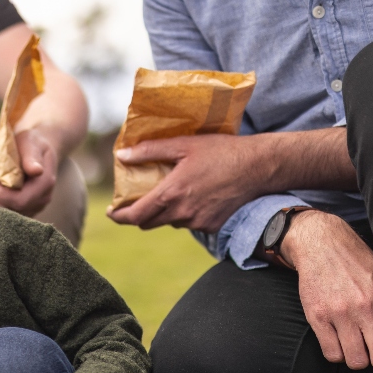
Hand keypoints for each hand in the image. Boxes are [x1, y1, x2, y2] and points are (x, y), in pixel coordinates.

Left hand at [0, 128, 58, 217]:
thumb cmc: (31, 143)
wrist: (38, 151)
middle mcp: (41, 201)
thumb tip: (36, 171)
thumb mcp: (30, 144)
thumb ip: (32, 157)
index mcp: (45, 184)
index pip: (18, 201)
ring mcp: (33, 208)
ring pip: (4, 216)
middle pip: (10, 210)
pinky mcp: (24, 211)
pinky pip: (3, 216)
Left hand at [109, 134, 271, 230]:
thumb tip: (122, 155)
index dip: (119, 216)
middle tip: (137, 201)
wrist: (259, 167)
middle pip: (148, 223)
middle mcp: (182, 213)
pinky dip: (185, 213)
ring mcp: (198, 222)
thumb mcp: (184, 145)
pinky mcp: (212, 227)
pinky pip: (190, 223)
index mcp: (171, 194)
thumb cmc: (221, 151)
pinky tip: (193, 196)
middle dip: (139, 215)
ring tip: (170, 193)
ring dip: (165, 212)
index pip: (135, 215)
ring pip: (170, 222)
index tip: (112, 212)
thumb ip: (150, 151)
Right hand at [281, 210, 372, 372]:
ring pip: (356, 361)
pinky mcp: (318, 317)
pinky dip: (337, 353)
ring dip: (356, 358)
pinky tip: (338, 341)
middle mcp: (367, 309)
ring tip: (355, 346)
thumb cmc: (358, 264)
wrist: (323, 245)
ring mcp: (341, 314)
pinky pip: (332, 354)